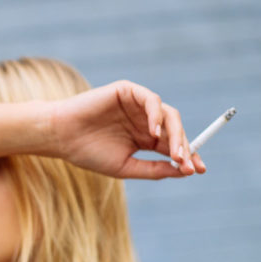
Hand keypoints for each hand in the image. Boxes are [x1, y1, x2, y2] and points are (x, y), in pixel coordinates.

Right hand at [49, 79, 206, 179]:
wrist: (62, 137)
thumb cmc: (89, 153)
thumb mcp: (127, 167)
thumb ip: (154, 169)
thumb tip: (184, 171)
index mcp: (145, 139)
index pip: (173, 146)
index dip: (188, 156)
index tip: (198, 170)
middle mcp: (145, 120)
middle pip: (175, 131)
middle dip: (185, 147)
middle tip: (188, 164)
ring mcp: (138, 105)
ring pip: (168, 115)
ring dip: (176, 134)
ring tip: (175, 153)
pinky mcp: (128, 91)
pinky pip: (152, 100)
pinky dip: (157, 115)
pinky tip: (155, 132)